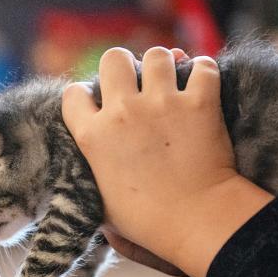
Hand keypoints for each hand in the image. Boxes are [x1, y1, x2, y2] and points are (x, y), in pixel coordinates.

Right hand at [62, 46, 271, 276]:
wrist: (194, 221)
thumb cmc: (145, 221)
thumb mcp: (101, 202)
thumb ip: (93, 175)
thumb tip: (93, 172)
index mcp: (92, 137)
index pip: (73, 94)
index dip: (85, 96)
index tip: (98, 105)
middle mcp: (122, 112)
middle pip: (113, 58)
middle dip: (124, 67)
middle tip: (137, 85)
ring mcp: (162, 103)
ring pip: (158, 55)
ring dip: (165, 66)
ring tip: (171, 83)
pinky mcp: (200, 102)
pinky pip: (202, 66)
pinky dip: (204, 72)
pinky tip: (201, 85)